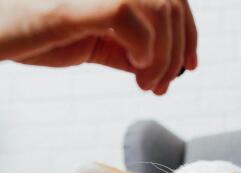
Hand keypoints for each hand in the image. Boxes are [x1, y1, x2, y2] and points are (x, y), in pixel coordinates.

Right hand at [0, 0, 196, 93]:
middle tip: (164, 84)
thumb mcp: (95, 42)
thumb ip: (128, 48)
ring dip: (163, 58)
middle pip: (171, 5)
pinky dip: (144, 48)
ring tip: (148, 84)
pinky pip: (128, 15)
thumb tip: (163, 64)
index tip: (189, 64)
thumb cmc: (39, 34)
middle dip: (178, 52)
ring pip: (158, 11)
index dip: (189, 32)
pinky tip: (135, 68)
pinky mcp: (72, 5)